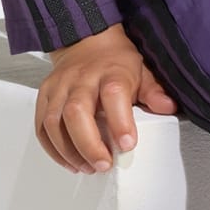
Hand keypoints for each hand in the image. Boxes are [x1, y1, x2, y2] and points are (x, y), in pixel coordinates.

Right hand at [35, 25, 178, 173]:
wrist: (86, 42)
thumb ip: (153, 91)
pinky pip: (41, 127)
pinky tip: (69, 161)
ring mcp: (59, 87)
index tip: (127, 145)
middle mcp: (80, 79)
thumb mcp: (141, 71)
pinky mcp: (44, 97)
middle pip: (76, 111)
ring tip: (87, 167)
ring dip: (69, 151)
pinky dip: (53, 149)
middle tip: (103, 164)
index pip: (113, 94)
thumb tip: (167, 107)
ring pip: (54, 122)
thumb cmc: (115, 62)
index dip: (119, 121)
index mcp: (110, 72)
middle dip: (88, 143)